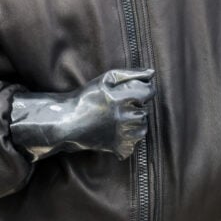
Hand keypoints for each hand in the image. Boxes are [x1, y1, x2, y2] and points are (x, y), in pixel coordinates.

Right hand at [10, 68, 156, 160]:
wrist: (68, 121)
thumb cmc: (86, 97)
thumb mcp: (106, 79)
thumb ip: (131, 74)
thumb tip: (151, 73)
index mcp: (123, 98)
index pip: (149, 92)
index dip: (142, 90)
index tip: (131, 92)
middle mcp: (125, 117)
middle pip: (145, 110)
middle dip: (136, 107)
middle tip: (119, 106)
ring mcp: (122, 133)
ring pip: (142, 127)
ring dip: (135, 123)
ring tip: (118, 118)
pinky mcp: (118, 146)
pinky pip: (135, 143)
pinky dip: (129, 138)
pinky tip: (117, 131)